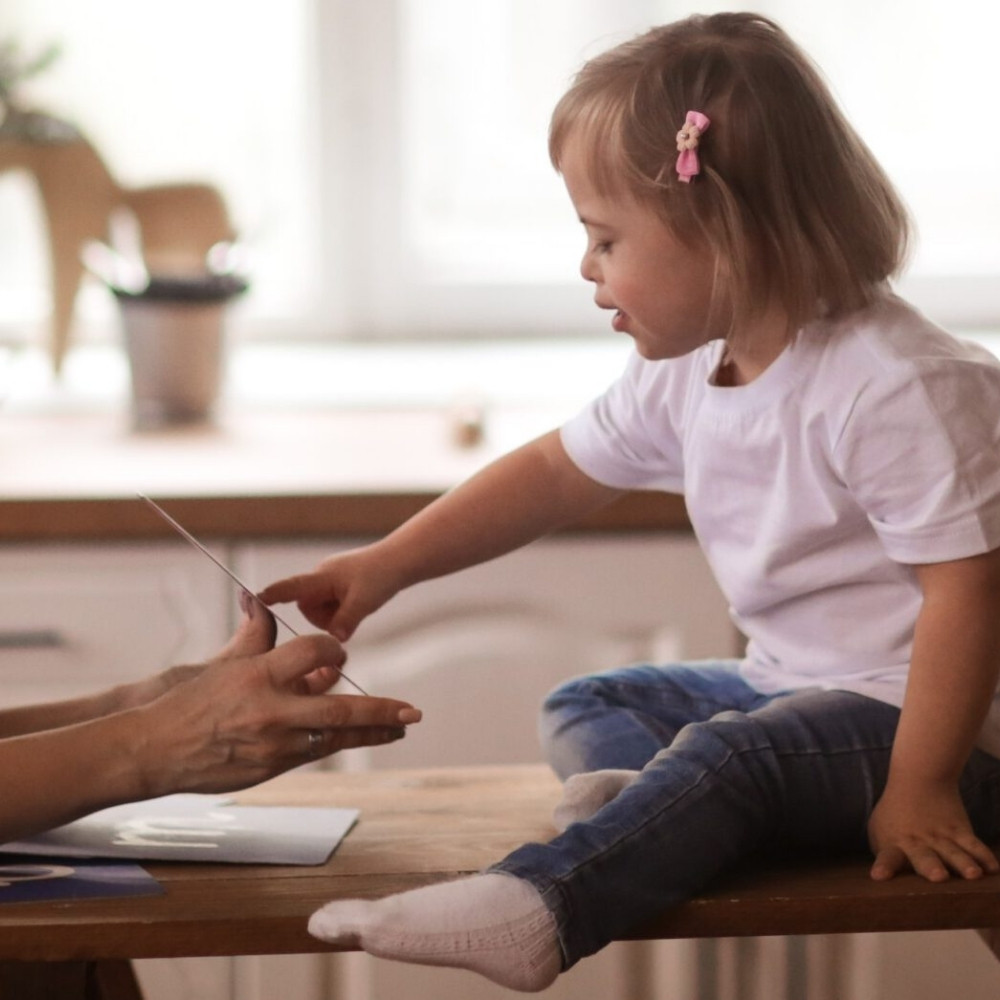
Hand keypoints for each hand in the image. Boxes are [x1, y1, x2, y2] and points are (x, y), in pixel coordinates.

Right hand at [132, 602, 420, 797]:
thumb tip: (264, 604)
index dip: (333, 650)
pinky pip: (312, 754)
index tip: (339, 652)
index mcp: (258, 676)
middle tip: (411, 712)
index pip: (314, 653)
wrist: (152, 751)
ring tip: (397, 728)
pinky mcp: (269, 769)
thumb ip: (254, 636)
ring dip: (370, 733)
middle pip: (341, 711)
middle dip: (381, 711)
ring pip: (334, 739)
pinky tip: (356, 738)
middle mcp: (271, 712)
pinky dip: (335, 743)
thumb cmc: (183, 703)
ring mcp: (272, 745)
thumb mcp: (220, 662)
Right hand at [258, 545, 401, 639]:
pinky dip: (344, 610)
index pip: (292, 587)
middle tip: (348, 614)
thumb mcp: (363, 602)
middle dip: (323, 617)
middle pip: (307, 607)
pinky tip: (359, 603)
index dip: (274, 594)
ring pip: (320, 609)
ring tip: (357, 606)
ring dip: (335, 615)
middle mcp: (322, 576)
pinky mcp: (340, 585)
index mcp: (323, 576)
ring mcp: (331, 580)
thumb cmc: (382, 575)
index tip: (255, 598)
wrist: (401, 560)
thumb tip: (333, 640)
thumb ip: (345, 622)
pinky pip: (333, 605)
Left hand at [867, 778, 998, 881]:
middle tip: (938, 876)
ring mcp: (940, 837)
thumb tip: (890, 882)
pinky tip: (993, 869)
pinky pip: (974, 845)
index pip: (887, 856)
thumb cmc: (895, 812)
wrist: (919, 779)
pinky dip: (984, 856)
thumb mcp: (880, 830)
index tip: (878, 876)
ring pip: (954, 853)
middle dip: (931, 867)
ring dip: (963, 863)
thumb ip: (886, 855)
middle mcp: (917, 843)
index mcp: (894, 844)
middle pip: (923, 856)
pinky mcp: (960, 830)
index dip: (884, 866)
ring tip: (973, 875)